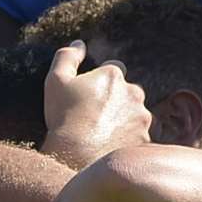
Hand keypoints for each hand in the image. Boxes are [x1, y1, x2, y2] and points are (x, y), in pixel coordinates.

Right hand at [40, 42, 151, 169]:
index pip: (114, 70)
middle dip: (115, 101)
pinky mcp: (145, 139)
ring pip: (135, 114)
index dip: (100, 82)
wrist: (76, 157)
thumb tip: (79, 44)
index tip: (89, 96)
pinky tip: (111, 146)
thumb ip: (67, 57)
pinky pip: (138, 136)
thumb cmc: (64, 117)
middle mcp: (133, 92)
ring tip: (102, 134)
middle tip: (94, 117)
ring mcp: (142, 117)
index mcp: (113, 75)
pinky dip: (128, 139)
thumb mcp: (55, 81)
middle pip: (127, 92)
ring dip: (123, 120)